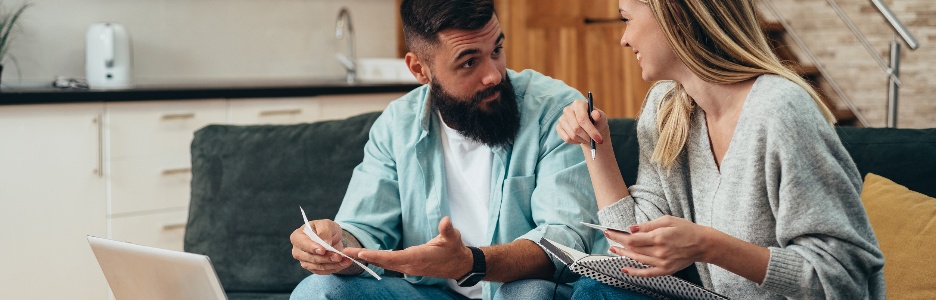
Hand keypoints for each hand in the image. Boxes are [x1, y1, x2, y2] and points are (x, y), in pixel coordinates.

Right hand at [290, 219, 354, 274]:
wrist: (331, 237)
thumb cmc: (325, 229)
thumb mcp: (326, 224)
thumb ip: (324, 231)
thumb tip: (325, 243)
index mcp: (297, 236)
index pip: (302, 244)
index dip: (312, 247)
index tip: (323, 250)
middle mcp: (298, 251)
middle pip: (310, 258)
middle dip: (325, 258)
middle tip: (338, 256)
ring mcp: (304, 261)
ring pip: (317, 266)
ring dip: (332, 264)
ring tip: (345, 260)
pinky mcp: (313, 269)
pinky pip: (323, 271)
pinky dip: (334, 268)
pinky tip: (344, 263)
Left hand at [355, 216, 472, 278]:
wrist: (458, 264)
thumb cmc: (454, 250)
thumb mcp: (453, 238)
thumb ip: (447, 229)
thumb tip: (446, 220)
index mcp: (418, 258)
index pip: (393, 257)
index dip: (377, 255)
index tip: (362, 252)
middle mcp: (410, 266)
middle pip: (383, 262)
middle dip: (364, 257)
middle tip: (345, 252)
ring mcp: (408, 268)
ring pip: (384, 264)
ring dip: (367, 258)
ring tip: (350, 253)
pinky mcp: (408, 267)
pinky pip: (388, 264)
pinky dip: (375, 260)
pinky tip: (365, 255)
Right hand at [556, 100, 608, 145]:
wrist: (590, 128)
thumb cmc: (596, 121)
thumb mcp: (601, 119)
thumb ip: (600, 116)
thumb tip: (596, 114)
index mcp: (578, 104)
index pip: (582, 118)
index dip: (591, 130)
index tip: (599, 139)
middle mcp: (568, 110)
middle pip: (576, 128)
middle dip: (587, 137)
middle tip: (595, 141)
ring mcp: (562, 119)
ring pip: (572, 135)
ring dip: (582, 140)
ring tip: (588, 138)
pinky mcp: (558, 127)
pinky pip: (567, 139)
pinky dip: (576, 142)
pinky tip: (580, 138)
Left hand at [606, 216, 713, 276]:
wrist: (703, 244)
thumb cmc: (686, 229)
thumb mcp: (667, 220)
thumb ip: (648, 225)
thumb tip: (631, 228)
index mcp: (659, 237)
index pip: (632, 239)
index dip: (618, 236)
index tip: (609, 232)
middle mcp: (659, 251)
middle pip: (632, 249)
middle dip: (618, 244)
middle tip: (608, 239)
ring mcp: (662, 262)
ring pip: (637, 260)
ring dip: (623, 255)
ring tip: (614, 250)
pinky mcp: (666, 270)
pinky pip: (647, 273)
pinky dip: (634, 272)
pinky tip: (625, 269)